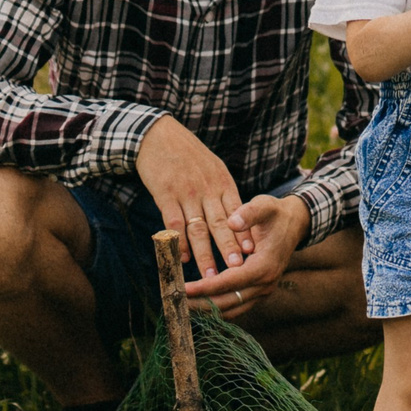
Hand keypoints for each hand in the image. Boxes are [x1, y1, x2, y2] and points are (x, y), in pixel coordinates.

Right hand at [136, 116, 247, 279]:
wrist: (157, 135)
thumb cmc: (187, 154)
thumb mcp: (213, 167)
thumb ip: (223, 192)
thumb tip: (234, 218)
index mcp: (223, 182)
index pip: (238, 212)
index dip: (244, 233)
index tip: (252, 252)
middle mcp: (208, 189)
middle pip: (221, 224)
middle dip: (229, 248)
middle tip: (237, 269)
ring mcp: (187, 192)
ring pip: (198, 228)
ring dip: (204, 254)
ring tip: (210, 275)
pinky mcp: (166, 194)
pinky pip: (174, 223)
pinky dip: (179, 243)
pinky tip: (182, 259)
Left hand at [187, 193, 308, 317]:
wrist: (294, 224)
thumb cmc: (275, 214)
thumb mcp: (265, 206)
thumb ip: (249, 213)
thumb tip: (231, 222)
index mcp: (265, 265)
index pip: (231, 282)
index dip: (206, 287)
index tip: (183, 288)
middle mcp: (265, 284)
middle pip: (228, 302)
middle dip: (200, 304)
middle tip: (174, 300)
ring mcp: (263, 291)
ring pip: (231, 310)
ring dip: (206, 310)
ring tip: (181, 305)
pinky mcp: (258, 293)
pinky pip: (235, 307)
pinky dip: (215, 308)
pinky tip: (197, 304)